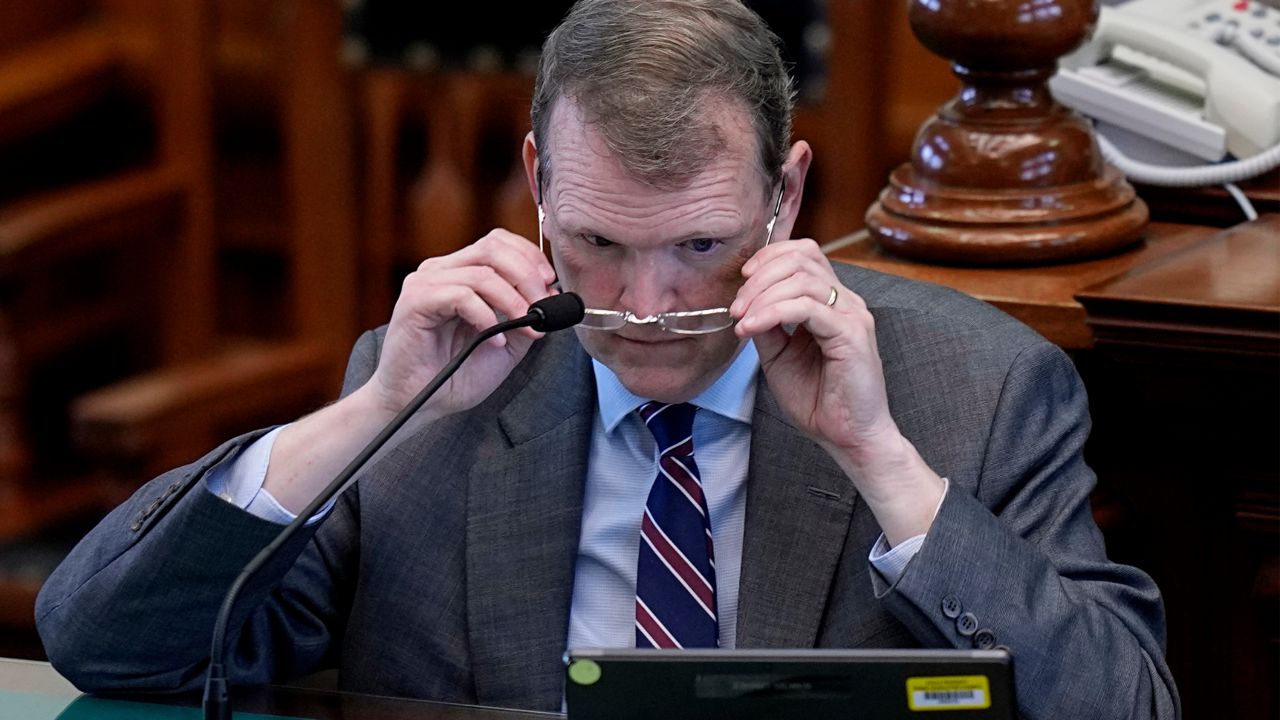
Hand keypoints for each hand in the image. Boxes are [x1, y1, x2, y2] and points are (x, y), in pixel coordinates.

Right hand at [363, 229, 557, 422]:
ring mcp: (425, 283)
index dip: (529, 257)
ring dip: (513, 299)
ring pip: (482, 272)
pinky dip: (486, 316)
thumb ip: (525, 317)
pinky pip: (461, 295)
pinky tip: (494, 339)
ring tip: (525, 326)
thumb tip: (551, 295)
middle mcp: (441, 270)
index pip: (498, 242)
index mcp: (459, 272)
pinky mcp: (415, 302)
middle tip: (543, 305)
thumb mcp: (506, 344)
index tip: (550, 284)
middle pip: (493, 248)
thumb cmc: (454, 373)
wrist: (416, 403)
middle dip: (527, 275)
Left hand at [730, 239, 942, 543]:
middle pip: (802, 257)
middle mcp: (846, 302)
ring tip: (741, 321)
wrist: (848, 437)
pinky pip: (808, 308)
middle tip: (736, 306)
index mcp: (832, 302)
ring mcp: (852, 315)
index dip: (770, 257)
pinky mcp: (851, 334)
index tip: (741, 281)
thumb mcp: (778, 356)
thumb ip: (766, 326)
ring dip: (762, 295)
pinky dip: (772, 312)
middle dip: (760, 276)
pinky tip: (752, 329)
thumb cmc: (818, 400)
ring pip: (802, 279)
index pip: (804, 254)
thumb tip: (743, 304)